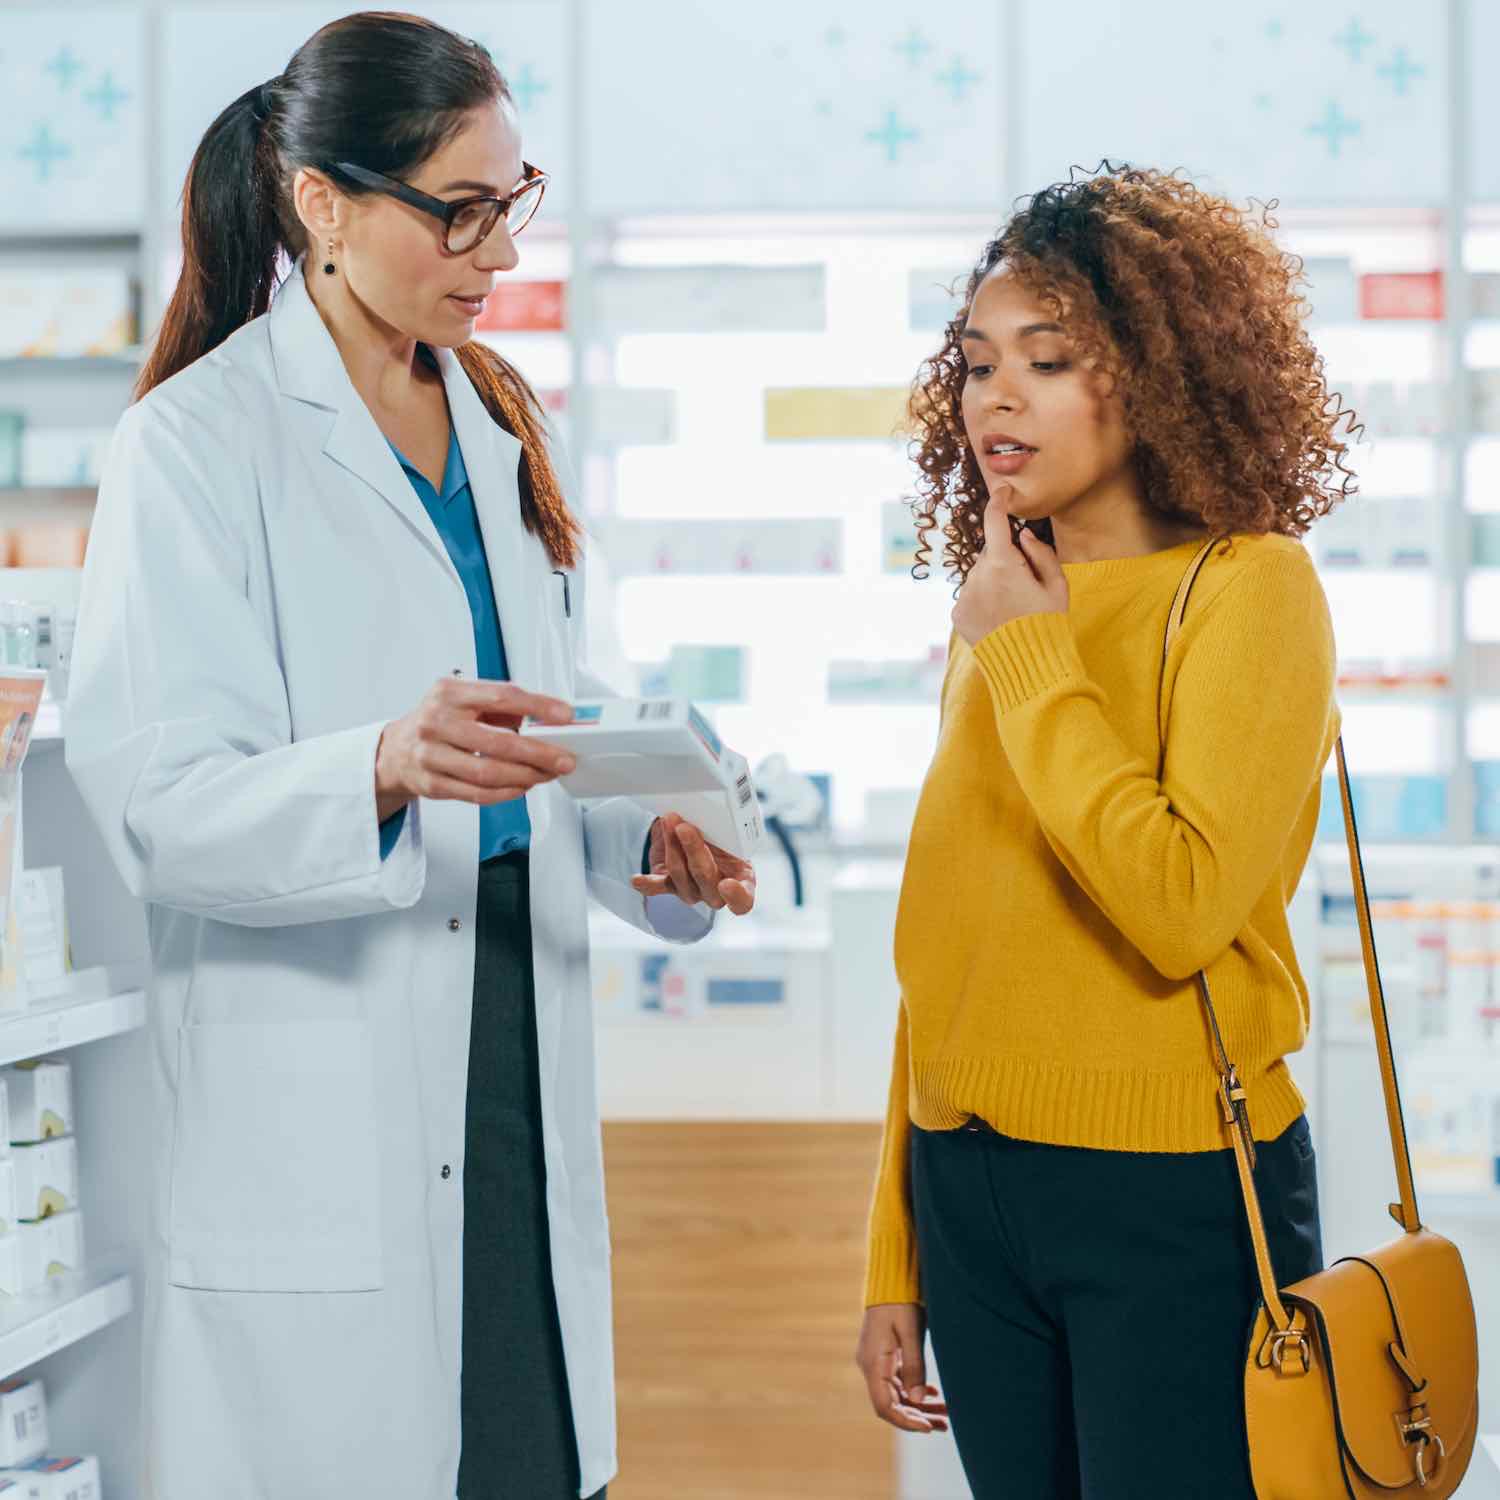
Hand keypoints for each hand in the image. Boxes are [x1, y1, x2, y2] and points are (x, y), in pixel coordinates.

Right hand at [375, 678, 576, 819]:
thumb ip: (501, 706)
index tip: (565, 715)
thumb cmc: (439, 722)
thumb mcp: (463, 699)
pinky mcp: (432, 784)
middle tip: (564, 758)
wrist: (395, 750)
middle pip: (499, 741)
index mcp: (449, 693)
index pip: (502, 696)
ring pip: (489, 772)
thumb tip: (548, 718)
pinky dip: (507, 792)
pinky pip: (477, 794)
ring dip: (526, 776)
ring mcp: (431, 755)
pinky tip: (523, 786)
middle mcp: (436, 722)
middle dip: (539, 753)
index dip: (538, 706)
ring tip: (547, 774)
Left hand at [631, 812, 755, 914]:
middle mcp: (716, 891)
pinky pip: (657, 887)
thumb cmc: (723, 832)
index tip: (727, 884)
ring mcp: (692, 891)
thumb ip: (727, 829)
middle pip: (706, 881)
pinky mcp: (670, 885)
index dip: (736, 896)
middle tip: (685, 828)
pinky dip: (647, 883)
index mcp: (742, 879)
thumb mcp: (731, 829)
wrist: (700, 830)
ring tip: (669, 821)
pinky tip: (637, 880)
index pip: (743, 901)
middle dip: (694, 852)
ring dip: (672, 847)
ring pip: (680, 876)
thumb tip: (713, 812)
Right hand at [855, 1304, 948, 1433]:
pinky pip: (899, 1382)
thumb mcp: (911, 1332)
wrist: (890, 1280)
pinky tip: (933, 1394)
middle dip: (918, 1418)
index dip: (906, 1421)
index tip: (928, 1428)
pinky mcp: (884, 1357)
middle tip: (944, 1425)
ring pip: (898, 1395)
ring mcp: (877, 1362)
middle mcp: (871, 1367)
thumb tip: (918, 1400)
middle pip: (893, 1404)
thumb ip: (914, 1366)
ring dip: (919, 1407)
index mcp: (874, 1363)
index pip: (885, 1406)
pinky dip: (915, 1391)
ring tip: (945, 1417)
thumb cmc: (900, 1301)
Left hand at [951, 488, 1068, 646]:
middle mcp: (977, 576)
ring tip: (1012, 609)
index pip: (996, 522)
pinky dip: (982, 600)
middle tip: (1025, 586)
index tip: (1002, 491)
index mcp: (1003, 564)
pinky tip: (998, 618)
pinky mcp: (957, 614)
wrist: (1027, 665)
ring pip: (979, 576)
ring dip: (993, 581)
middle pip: (990, 554)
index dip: (999, 503)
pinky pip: (970, 596)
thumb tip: (1023, 535)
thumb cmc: (1049, 623)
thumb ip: (1041, 554)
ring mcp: (964, 595)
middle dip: (1005, 559)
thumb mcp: (1057, 586)